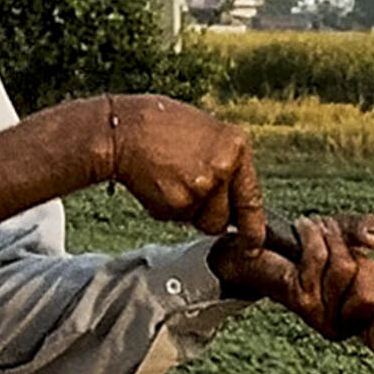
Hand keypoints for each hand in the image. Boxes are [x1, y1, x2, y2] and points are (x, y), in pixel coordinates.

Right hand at [97, 95, 265, 240]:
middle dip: (208, 214)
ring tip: (170, 180)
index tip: (253, 247)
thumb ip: (226, 162)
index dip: (254, 229)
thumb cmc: (158, 126)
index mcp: (237, 145)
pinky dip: (166, 208)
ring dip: (187, 211)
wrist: (120, 129)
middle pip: (224, 218)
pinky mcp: (178, 202)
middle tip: (187, 190)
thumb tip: (235, 196)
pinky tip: (157, 182)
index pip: (253, 197)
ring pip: (201, 221)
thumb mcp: (206, 132)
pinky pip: (177, 219)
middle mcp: (225, 167)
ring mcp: (203, 186)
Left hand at [211, 212, 373, 352]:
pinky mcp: (297, 298)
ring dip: (332, 241)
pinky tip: (304, 230)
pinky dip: (313, 236)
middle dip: (359, 261)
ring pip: (344, 272)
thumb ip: (366, 232)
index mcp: (357, 319)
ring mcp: (317, 315)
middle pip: (368, 297)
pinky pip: (318, 262)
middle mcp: (337, 325)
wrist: (258, 247)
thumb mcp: (345, 234)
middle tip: (342, 249)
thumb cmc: (304, 245)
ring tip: (318, 233)